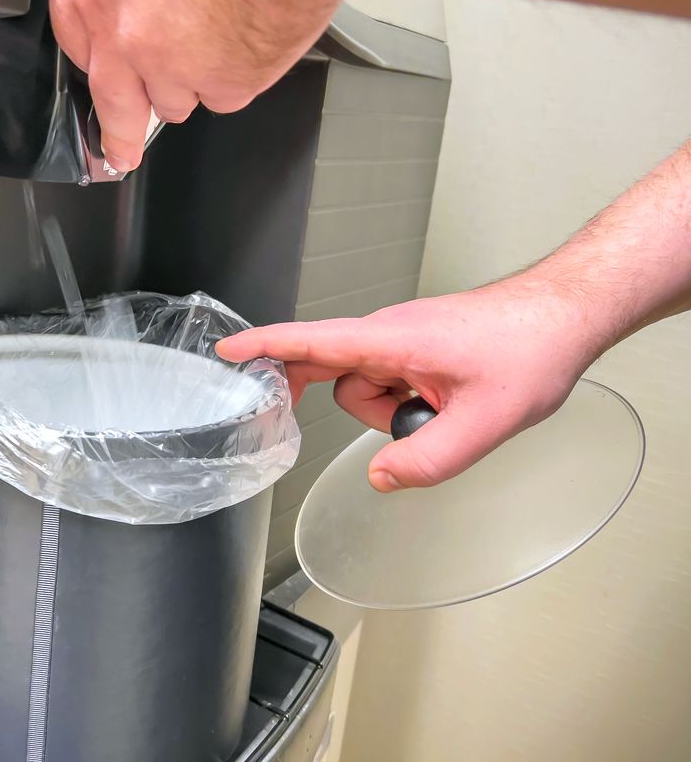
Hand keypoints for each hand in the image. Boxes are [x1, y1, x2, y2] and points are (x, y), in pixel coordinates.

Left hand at [49, 0, 348, 171]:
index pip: (75, 37)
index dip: (94, 54)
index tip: (99, 72)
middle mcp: (120, 27)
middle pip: (113, 98)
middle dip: (118, 131)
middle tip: (120, 153)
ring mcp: (172, 62)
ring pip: (172, 96)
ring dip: (189, 78)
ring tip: (222, 29)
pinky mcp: (225, 82)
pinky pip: (225, 93)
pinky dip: (238, 72)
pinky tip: (252, 31)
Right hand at [216, 277, 606, 491]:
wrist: (567, 315)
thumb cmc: (531, 347)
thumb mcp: (486, 421)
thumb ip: (428, 460)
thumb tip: (381, 478)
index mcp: (390, 340)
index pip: (310, 342)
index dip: (263, 348)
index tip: (226, 354)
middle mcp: (388, 335)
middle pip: (336, 377)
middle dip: (365, 410)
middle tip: (396, 422)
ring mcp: (402, 340)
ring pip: (368, 388)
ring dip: (397, 410)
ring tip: (450, 409)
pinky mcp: (417, 347)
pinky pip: (391, 381)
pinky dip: (411, 400)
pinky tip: (451, 401)